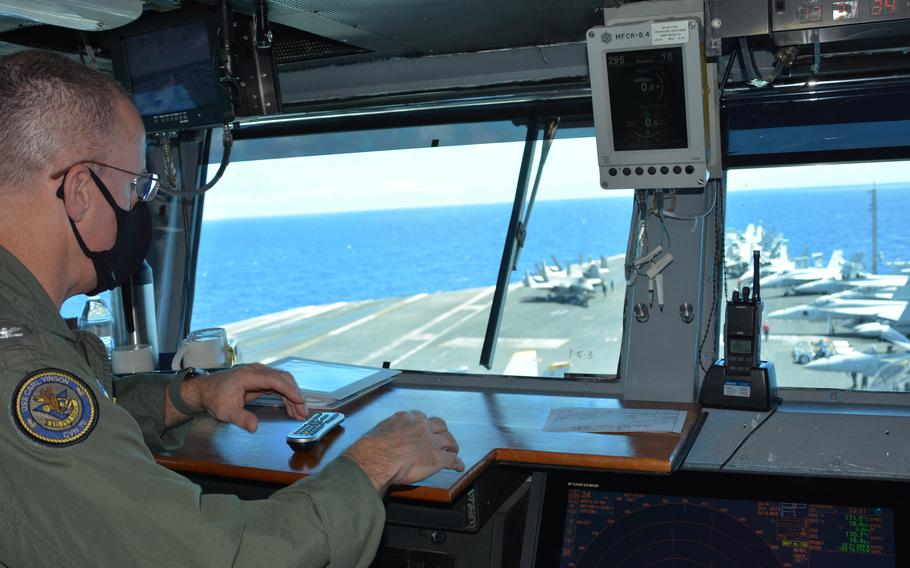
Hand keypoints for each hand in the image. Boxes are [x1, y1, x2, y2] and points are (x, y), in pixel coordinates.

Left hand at [179, 364, 308, 431]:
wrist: (205, 390)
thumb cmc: (214, 398)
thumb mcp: (226, 411)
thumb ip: (241, 418)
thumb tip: (254, 427)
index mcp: (248, 375)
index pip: (274, 380)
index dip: (289, 390)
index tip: (300, 400)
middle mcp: (257, 371)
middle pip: (283, 379)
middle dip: (295, 396)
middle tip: (302, 412)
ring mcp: (260, 374)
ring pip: (283, 382)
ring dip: (292, 397)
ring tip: (299, 414)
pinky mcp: (261, 380)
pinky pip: (278, 386)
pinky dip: (286, 397)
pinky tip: (291, 409)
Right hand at [343, 410, 463, 493]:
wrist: (377, 459)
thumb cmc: (372, 448)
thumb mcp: (378, 432)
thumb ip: (386, 434)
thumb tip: (381, 441)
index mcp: (406, 419)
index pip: (419, 417)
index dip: (424, 423)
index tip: (424, 426)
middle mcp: (421, 427)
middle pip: (438, 425)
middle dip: (442, 430)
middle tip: (442, 436)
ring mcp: (430, 442)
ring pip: (448, 440)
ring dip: (452, 445)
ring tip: (454, 449)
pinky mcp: (436, 458)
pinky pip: (451, 460)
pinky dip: (457, 463)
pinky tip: (458, 466)